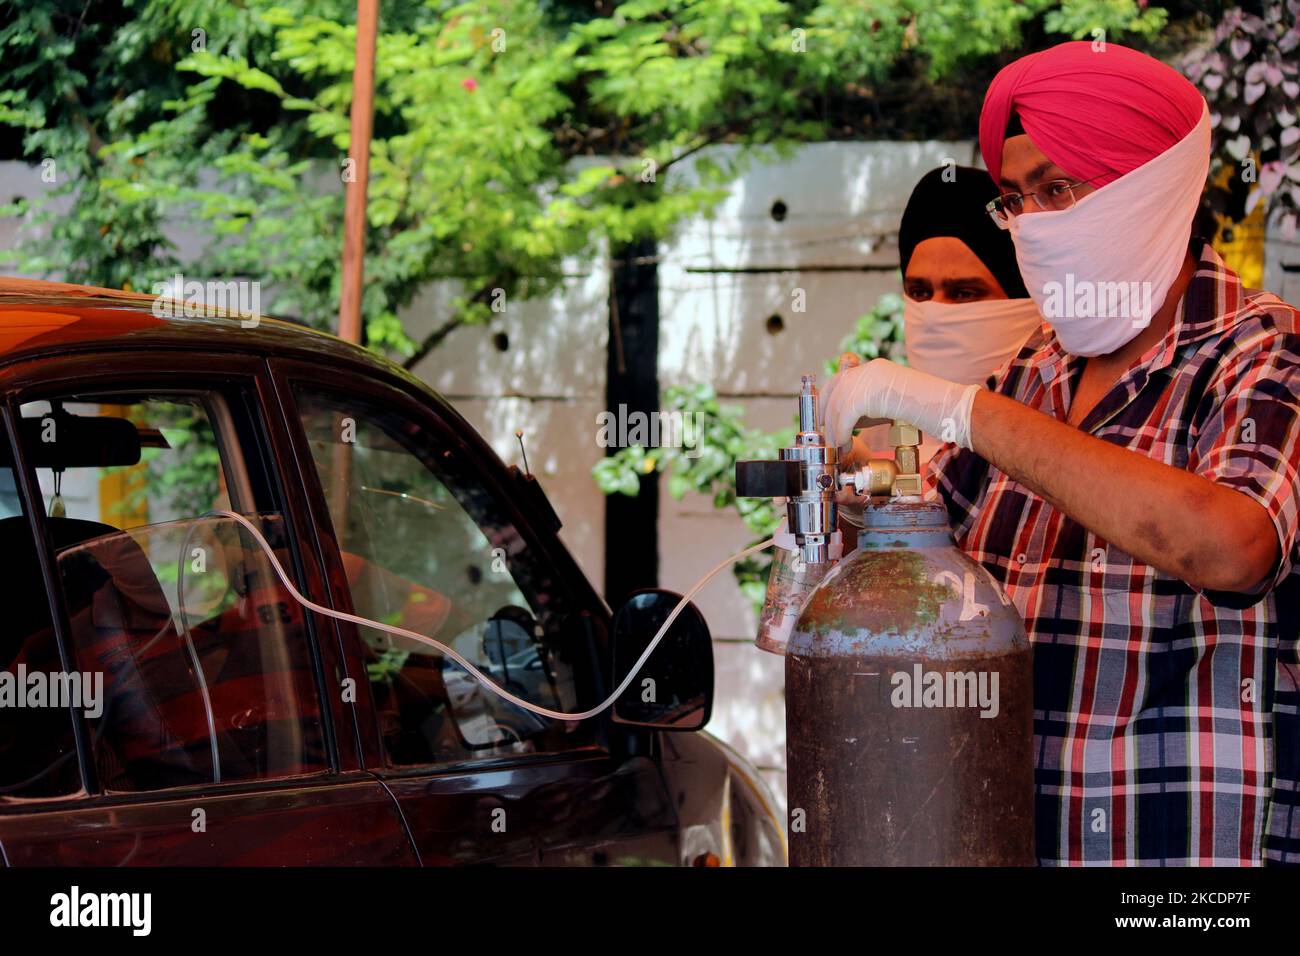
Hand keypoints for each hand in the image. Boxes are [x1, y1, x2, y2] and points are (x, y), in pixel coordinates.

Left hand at [821, 357, 980, 452]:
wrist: (951, 408)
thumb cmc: (927, 411)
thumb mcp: (890, 404)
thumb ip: (868, 407)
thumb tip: (844, 420)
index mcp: (874, 369)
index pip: (838, 381)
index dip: (827, 402)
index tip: (824, 421)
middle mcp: (870, 369)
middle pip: (833, 390)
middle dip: (825, 415)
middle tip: (827, 438)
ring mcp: (871, 378)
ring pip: (837, 405)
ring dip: (833, 430)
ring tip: (838, 448)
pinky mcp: (872, 392)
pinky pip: (845, 415)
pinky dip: (840, 432)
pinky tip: (844, 445)